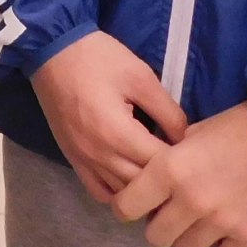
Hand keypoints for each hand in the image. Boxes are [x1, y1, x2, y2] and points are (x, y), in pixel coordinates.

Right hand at [29, 31, 187, 204]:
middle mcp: (99, 155)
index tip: (195, 156)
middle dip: (165, 180)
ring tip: (160, 177)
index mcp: (119, 134)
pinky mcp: (73, 159)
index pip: (160, 166)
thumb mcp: (142, 77)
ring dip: (143, 190)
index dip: (182, 164)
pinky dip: (118, 193)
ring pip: (122, 195)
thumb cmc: (99, 59)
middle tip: (183, 169)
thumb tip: (187, 140)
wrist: (52, 50)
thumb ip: (168, 112)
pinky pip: (98, 192)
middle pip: (142, 186)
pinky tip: (131, 179)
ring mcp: (83, 160)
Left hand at [110, 101, 246, 246]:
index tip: (139, 206)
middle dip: (162, 226)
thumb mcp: (196, 131)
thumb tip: (157, 177)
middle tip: (176, 214)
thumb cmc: (241, 125)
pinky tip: (232, 230)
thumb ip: (173, 157)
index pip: (127, 207)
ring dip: (192, 238)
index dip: (129, 207)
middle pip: (156, 237)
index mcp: (169, 170)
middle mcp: (189, 201)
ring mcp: (220, 223)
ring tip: (207, 222)